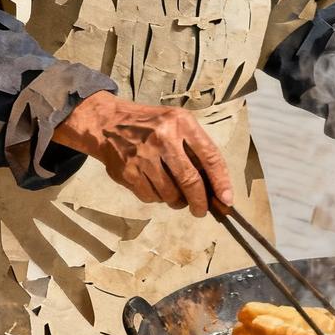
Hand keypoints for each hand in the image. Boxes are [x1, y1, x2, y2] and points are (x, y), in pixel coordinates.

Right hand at [54, 91, 232, 216]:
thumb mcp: (177, 123)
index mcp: (182, 123)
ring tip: (178, 197)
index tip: (227, 199)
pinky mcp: (127, 172)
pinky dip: (158, 199)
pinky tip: (156, 189)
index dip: (221, 181)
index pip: (209, 156)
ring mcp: (143, 156)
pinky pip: (150, 197)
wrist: (108, 123)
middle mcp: (163, 138)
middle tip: (202, 211)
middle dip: (200, 202)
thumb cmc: (151, 125)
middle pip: (190, 180)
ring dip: (178, 202)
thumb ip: (196, 148)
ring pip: (170, 194)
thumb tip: (216, 185)